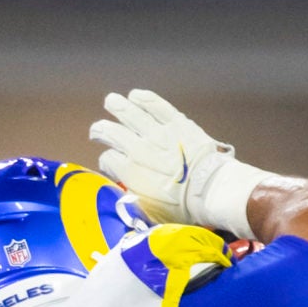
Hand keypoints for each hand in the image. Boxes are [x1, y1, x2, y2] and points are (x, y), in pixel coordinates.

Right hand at [90, 89, 272, 236]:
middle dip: (101, 130)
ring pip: (130, 113)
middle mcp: (138, 149)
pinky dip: (144, 98)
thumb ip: (132, 198)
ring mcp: (158, 133)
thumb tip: (122, 190)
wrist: (210, 190)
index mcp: (130, 172)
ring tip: (111, 101)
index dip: (106, 160)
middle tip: (97, 129)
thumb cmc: (181, 207)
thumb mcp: (149, 211)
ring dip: (117, 106)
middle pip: (112, 132)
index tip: (110, 162)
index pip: (108, 159)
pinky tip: (136, 95)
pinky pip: (156, 105)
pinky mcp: (176, 122)